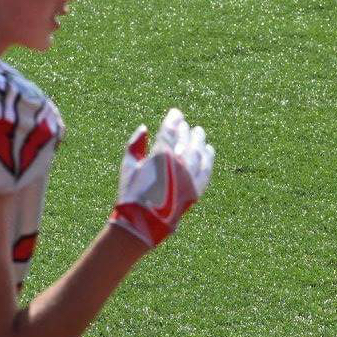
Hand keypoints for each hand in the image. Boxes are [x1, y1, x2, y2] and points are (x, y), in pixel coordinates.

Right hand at [109, 108, 214, 247]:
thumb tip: (143, 128)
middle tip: (185, 125)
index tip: (176, 113)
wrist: (143, 223)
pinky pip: (206, 169)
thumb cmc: (131, 194)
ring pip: (199, 152)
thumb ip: (135, 145)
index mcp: (160, 155)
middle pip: (186, 140)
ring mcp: (189, 177)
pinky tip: (208, 150)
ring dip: (199, 141)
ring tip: (199, 133)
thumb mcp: (128, 166)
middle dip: (185, 130)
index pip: (170, 130)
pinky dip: (208, 158)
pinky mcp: (196, 189)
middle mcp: (178, 163)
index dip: (174, 119)